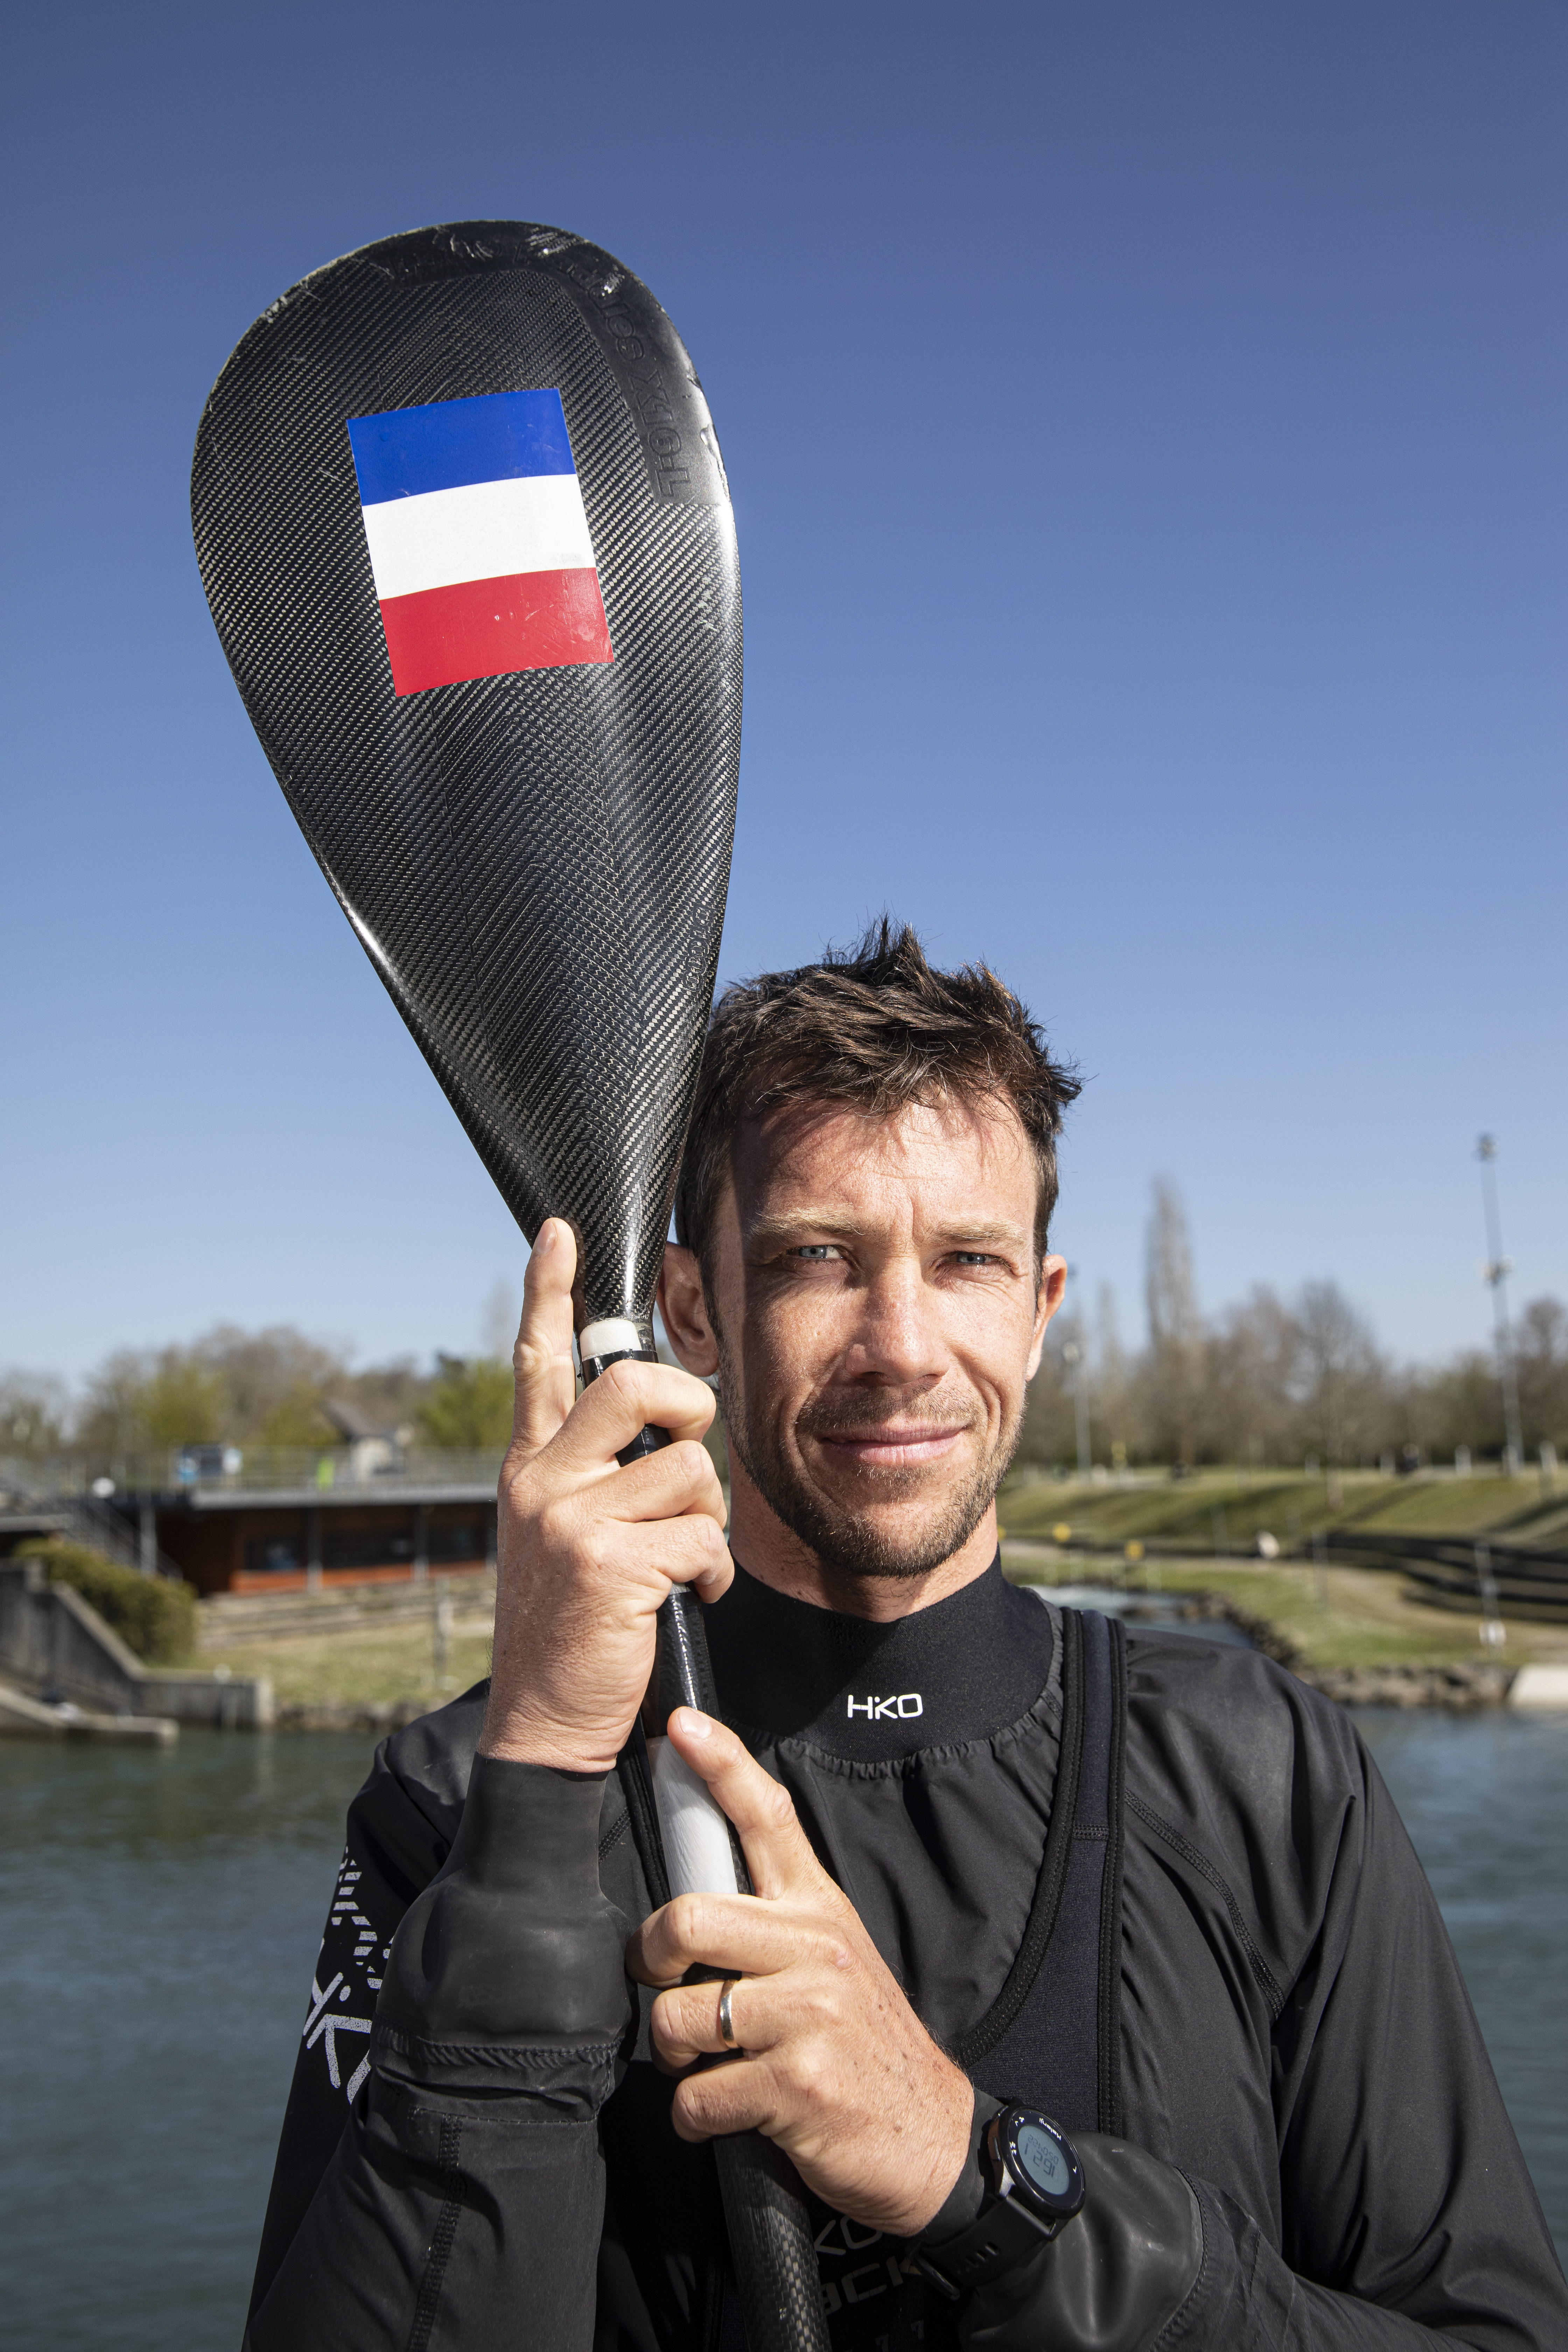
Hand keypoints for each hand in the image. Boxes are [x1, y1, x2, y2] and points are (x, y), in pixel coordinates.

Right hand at [480, 1221, 732, 1770]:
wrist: (544, 1721)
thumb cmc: (574, 1626)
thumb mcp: (563, 1536)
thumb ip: (594, 1475)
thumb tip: (659, 1428)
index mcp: (530, 1468)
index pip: (538, 1361)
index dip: (548, 1291)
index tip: (560, 1232)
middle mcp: (539, 1481)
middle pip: (637, 1385)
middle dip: (689, 1410)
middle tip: (688, 1459)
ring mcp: (568, 1521)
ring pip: (687, 1468)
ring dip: (706, 1520)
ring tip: (677, 1563)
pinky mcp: (606, 1564)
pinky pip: (700, 1537)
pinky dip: (710, 1573)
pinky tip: (683, 1599)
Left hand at [627, 1709, 972, 2237]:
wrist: (927, 2136)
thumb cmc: (860, 2047)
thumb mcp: (829, 1963)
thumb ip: (769, 1924)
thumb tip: (688, 1907)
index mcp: (820, 1910)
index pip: (767, 1817)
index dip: (720, 1765)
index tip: (680, 1724)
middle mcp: (815, 1949)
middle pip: (687, 1918)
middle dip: (651, 1961)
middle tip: (664, 1987)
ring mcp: (808, 2016)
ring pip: (680, 2017)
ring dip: (676, 2057)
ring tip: (712, 2064)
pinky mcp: (796, 2084)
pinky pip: (697, 2096)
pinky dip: (697, 2117)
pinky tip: (730, 2114)